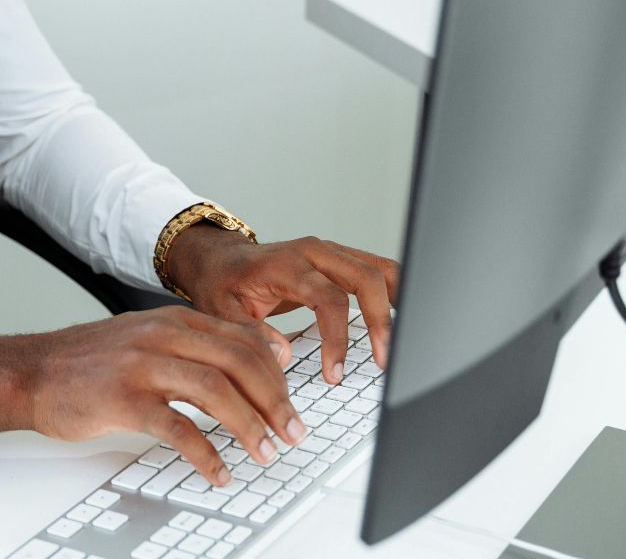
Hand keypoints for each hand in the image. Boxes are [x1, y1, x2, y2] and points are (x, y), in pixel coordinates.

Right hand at [0, 308, 308, 486]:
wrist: (33, 371)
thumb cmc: (91, 361)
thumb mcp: (149, 337)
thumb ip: (199, 343)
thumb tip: (260, 354)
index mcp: (175, 320)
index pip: (243, 340)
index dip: (277, 373)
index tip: (294, 402)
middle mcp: (163, 336)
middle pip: (238, 362)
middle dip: (274, 401)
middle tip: (292, 433)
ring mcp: (143, 366)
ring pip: (215, 391)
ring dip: (249, 426)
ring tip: (265, 453)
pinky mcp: (123, 400)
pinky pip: (177, 429)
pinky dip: (206, 454)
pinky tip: (219, 472)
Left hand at [165, 224, 399, 385]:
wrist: (220, 260)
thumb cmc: (222, 284)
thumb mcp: (222, 311)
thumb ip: (250, 333)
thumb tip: (283, 354)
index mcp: (287, 264)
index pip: (329, 299)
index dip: (338, 338)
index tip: (334, 372)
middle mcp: (314, 252)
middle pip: (366, 277)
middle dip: (381, 321)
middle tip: (384, 361)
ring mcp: (330, 253)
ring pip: (379, 268)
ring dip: (397, 303)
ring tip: (405, 341)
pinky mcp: (338, 260)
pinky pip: (376, 271)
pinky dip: (393, 292)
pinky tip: (401, 317)